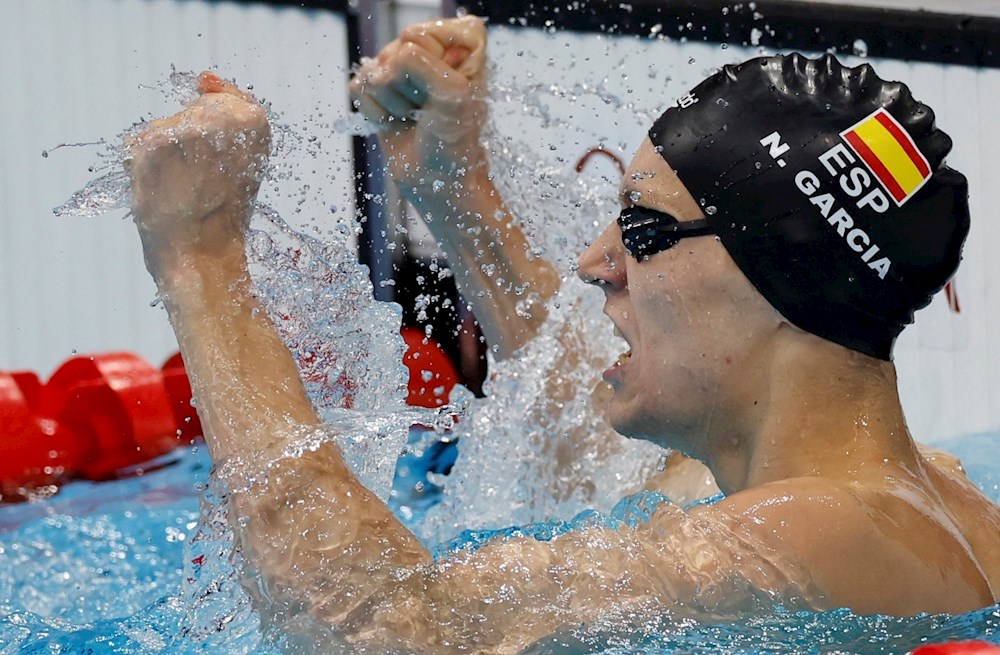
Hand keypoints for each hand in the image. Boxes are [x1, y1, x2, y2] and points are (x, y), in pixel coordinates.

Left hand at [128, 72, 270, 267]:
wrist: (202, 256)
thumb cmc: (224, 215)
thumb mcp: (248, 161)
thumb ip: (231, 113)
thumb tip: (204, 78)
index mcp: (255, 120)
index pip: (226, 99)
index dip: (220, 135)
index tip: (223, 164)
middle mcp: (221, 116)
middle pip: (192, 113)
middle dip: (192, 145)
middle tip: (205, 183)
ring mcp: (183, 128)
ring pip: (165, 128)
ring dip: (167, 156)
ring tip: (184, 189)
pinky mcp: (151, 142)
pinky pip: (139, 143)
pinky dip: (142, 166)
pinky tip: (163, 190)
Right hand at [349, 16, 488, 199]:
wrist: (438, 181)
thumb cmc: (455, 141)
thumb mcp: (452, 93)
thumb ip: (419, 62)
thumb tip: (381, 69)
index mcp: (461, 44)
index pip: (423, 32)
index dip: (429, 62)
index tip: (448, 89)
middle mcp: (430, 52)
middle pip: (397, 48)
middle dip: (409, 85)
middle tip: (428, 109)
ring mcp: (401, 71)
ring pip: (375, 66)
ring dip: (392, 101)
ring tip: (413, 117)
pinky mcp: (378, 92)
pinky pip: (358, 85)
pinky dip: (373, 111)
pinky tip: (393, 123)